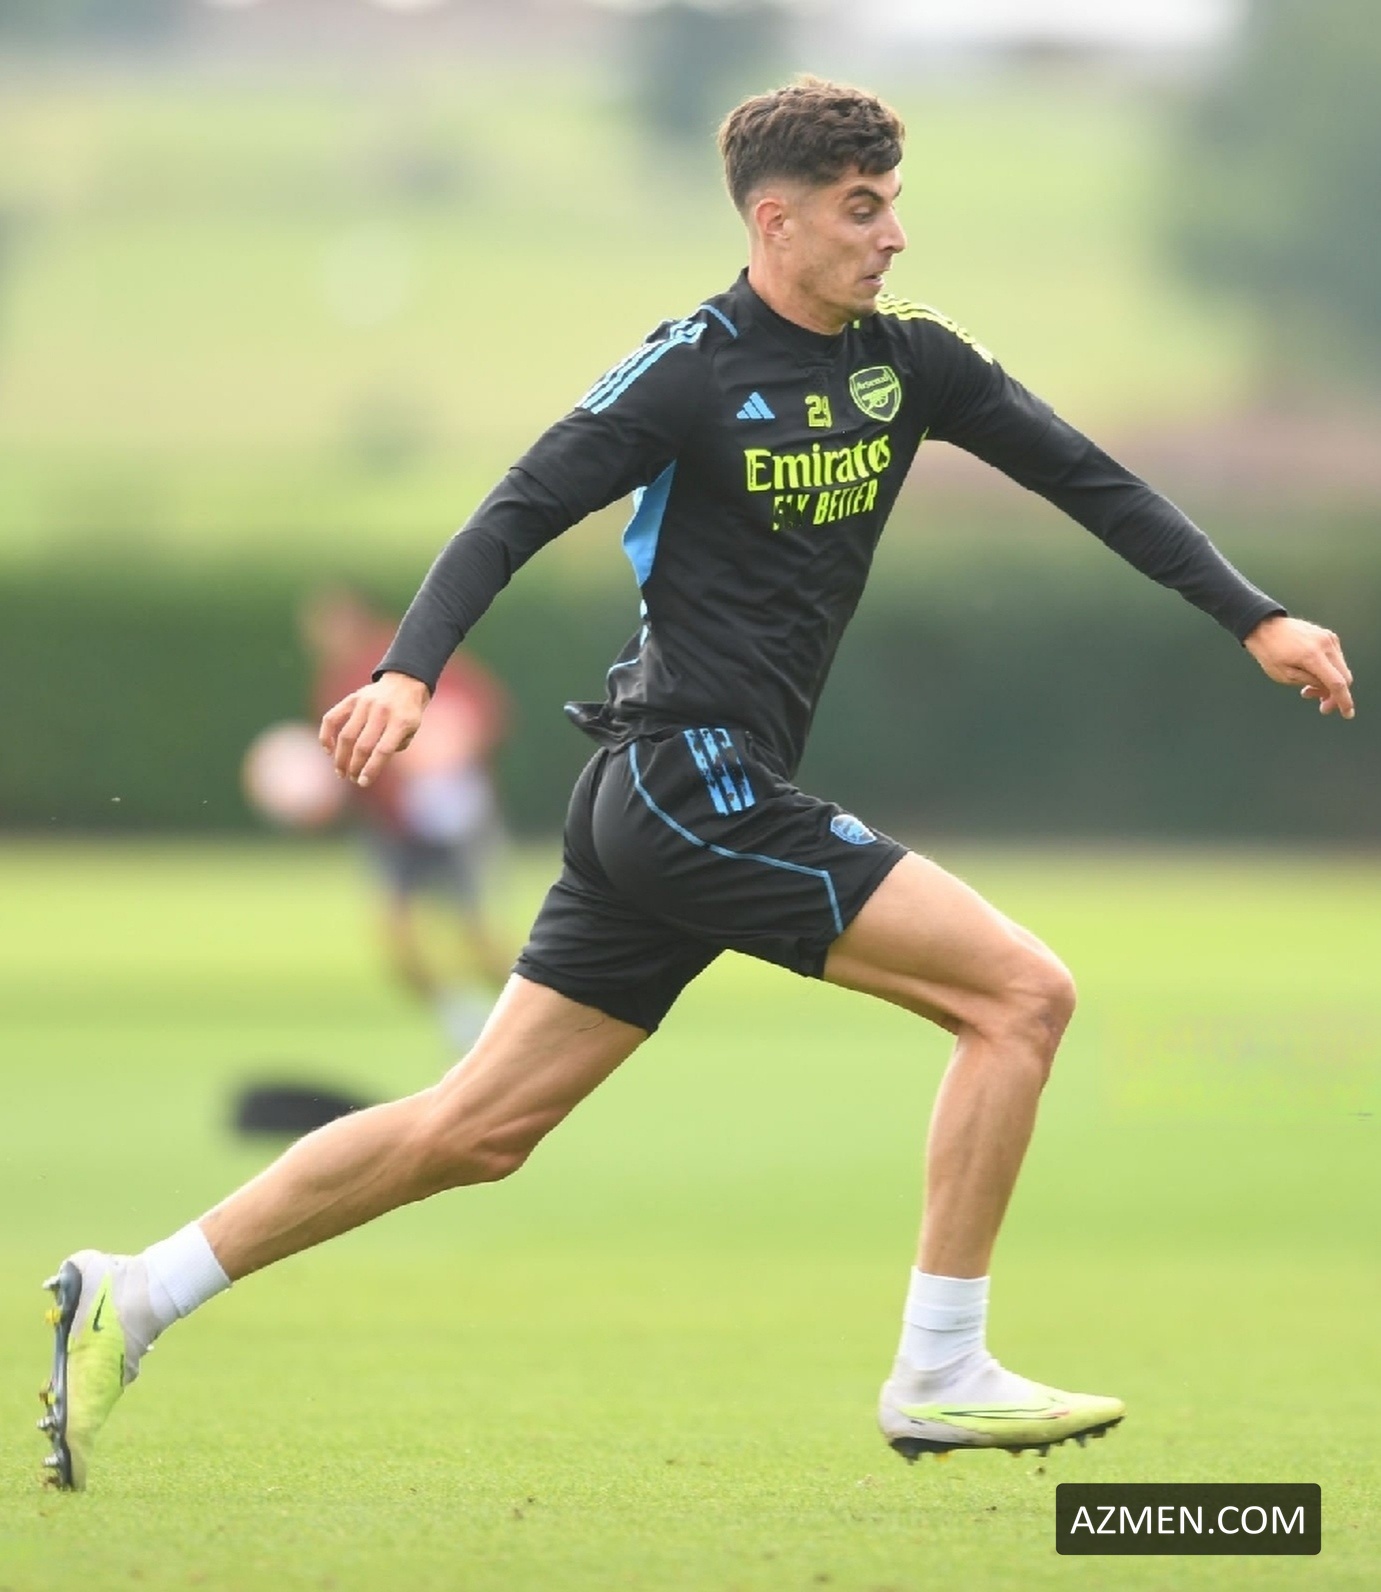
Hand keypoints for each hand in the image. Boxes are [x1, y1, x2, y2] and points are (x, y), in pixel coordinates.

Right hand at [320, 671, 431, 787]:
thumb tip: (370, 763)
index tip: (363, 783)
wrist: (404, 681)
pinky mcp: (351, 699)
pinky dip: (326, 735)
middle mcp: (381, 712)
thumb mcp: (412, 730)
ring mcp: (365, 704)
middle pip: (363, 745)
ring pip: (346, 735)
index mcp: (400, 721)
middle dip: (355, 766)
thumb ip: (395, 746)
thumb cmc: (408, 713)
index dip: (372, 769)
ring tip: (340, 772)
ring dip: (340, 757)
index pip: (383, 750)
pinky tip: (328, 750)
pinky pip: (332, 718)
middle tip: (351, 778)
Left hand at [1244, 614, 1354, 718]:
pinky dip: (1330, 671)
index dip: (1343, 701)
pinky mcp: (1329, 636)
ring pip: (1342, 668)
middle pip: (1344, 677)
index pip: (1337, 683)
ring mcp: (1329, 638)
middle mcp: (1325, 645)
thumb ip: (1309, 683)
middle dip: (1336, 695)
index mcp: (1312, 656)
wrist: (1265, 626)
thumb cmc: (1270, 652)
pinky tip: (1313, 675)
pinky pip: (1336, 659)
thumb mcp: (1284, 675)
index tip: (1347, 714)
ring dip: (1331, 683)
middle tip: (1320, 705)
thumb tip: (1328, 690)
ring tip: (1309, 690)